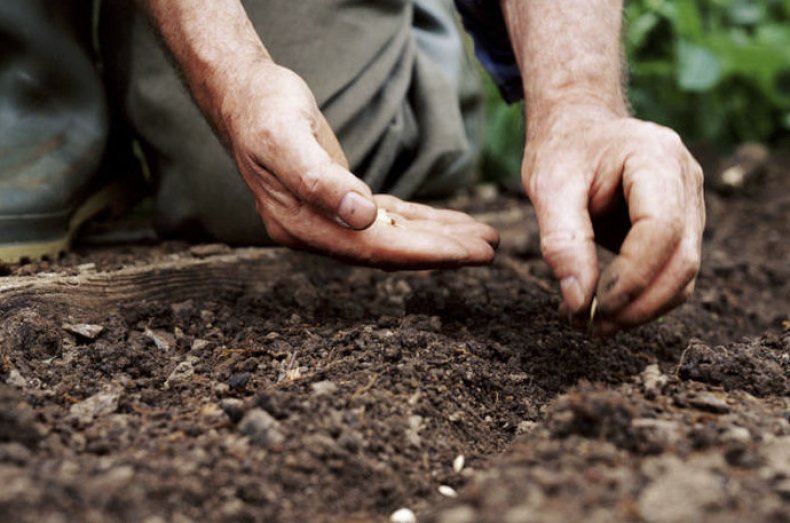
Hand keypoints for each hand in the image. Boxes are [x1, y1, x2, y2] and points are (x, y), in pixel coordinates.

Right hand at [220, 61, 497, 268]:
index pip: (376, 249)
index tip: (468, 254)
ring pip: (394, 236)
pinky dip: (420, 221)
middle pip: (391, 250)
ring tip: (482, 237)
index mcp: (304, 226)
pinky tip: (448, 223)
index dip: (425, 253)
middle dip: (442, 251)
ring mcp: (329, 220)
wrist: (244, 98)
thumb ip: (321, 181)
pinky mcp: (341, 203)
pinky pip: (388, 219)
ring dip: (438, 237)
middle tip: (490, 249)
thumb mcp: (287, 140)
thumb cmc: (264, 114)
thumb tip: (362, 217)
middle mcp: (318, 232)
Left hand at [522, 107, 704, 334]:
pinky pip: (673, 273)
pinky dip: (643, 298)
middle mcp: (686, 180)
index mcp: (657, 158)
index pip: (661, 229)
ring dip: (642, 309)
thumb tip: (577, 301)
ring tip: (592, 324)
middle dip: (638, 304)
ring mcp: (691, 204)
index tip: (591, 306)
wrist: (579, 128)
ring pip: (684, 274)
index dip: (631, 276)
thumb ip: (562, 242)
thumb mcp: (548, 186)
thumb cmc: (563, 150)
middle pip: (683, 259)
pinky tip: (605, 307)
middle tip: (590, 327)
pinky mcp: (681, 226)